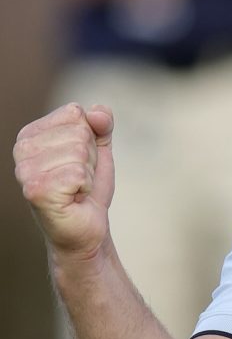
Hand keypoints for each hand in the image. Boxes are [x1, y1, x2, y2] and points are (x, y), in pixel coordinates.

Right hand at [13, 103, 114, 257]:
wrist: (86, 226)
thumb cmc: (87, 187)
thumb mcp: (99, 148)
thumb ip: (101, 123)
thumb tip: (96, 112)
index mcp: (31, 134)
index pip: (75, 112)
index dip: (90, 137)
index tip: (80, 160)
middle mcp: (21, 150)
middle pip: (80, 133)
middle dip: (91, 157)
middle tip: (79, 179)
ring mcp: (25, 171)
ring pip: (80, 153)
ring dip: (88, 174)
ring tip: (76, 189)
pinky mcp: (36, 191)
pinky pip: (79, 174)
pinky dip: (86, 188)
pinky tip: (74, 198)